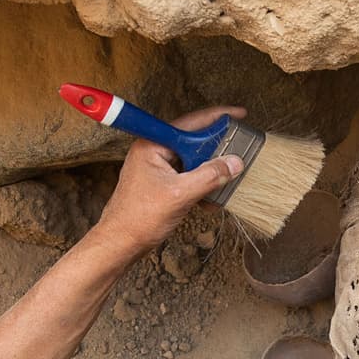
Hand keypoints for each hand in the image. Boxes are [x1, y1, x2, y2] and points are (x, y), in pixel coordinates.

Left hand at [95, 105, 246, 256]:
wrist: (120, 244)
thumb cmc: (138, 219)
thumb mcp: (180, 195)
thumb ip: (209, 176)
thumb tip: (234, 163)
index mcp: (152, 145)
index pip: (190, 123)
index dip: (216, 118)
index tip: (238, 115)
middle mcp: (154, 151)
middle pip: (194, 142)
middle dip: (216, 150)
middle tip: (239, 151)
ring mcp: (157, 168)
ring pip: (193, 161)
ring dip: (210, 172)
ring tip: (228, 179)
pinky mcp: (162, 184)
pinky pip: (188, 177)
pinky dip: (201, 186)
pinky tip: (212, 200)